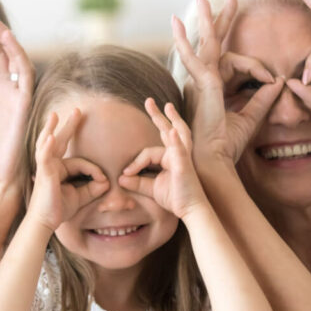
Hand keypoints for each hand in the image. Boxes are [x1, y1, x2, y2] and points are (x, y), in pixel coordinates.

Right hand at [27, 110, 108, 231]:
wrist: (45, 222)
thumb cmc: (59, 209)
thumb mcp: (81, 197)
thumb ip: (94, 188)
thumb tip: (107, 182)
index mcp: (60, 169)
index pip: (81, 162)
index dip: (94, 171)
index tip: (103, 182)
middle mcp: (51, 165)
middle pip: (61, 141)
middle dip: (69, 126)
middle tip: (78, 110)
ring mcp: (46, 168)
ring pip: (49, 144)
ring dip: (51, 128)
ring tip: (54, 115)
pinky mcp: (44, 174)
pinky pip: (45, 157)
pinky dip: (47, 146)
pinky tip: (51, 136)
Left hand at [119, 99, 205, 219]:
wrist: (190, 210)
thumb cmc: (175, 198)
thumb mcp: (151, 189)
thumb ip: (136, 182)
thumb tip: (120, 178)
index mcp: (170, 158)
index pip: (147, 152)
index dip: (135, 162)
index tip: (125, 174)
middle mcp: (178, 154)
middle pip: (167, 130)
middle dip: (158, 115)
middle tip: (149, 101)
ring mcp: (183, 157)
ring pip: (176, 133)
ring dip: (171, 118)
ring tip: (167, 106)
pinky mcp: (184, 165)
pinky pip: (180, 150)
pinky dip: (176, 140)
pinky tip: (172, 131)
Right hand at [173, 0, 279, 166]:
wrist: (215, 160)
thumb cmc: (227, 145)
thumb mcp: (252, 117)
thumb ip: (264, 99)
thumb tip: (278, 82)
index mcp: (213, 88)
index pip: (230, 62)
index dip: (255, 66)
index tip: (271, 77)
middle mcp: (202, 81)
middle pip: (212, 44)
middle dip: (221, 20)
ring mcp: (199, 81)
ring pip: (205, 44)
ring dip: (206, 21)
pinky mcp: (202, 83)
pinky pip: (198, 57)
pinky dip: (190, 42)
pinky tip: (178, 27)